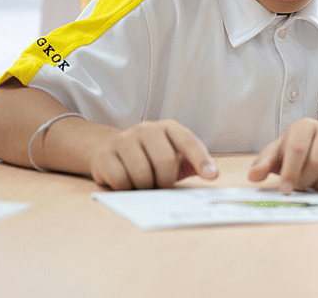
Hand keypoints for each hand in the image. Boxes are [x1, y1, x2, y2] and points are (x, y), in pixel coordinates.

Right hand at [89, 120, 218, 189]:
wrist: (110, 149)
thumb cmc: (149, 157)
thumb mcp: (172, 157)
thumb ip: (190, 164)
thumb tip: (211, 174)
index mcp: (168, 127)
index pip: (188, 142)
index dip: (201, 159)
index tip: (212, 176)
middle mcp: (147, 129)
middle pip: (165, 161)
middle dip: (166, 181)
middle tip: (161, 186)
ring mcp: (124, 139)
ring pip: (142, 173)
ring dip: (145, 187)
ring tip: (142, 184)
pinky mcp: (105, 154)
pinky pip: (120, 180)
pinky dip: (125, 189)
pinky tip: (125, 184)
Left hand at [248, 119, 317, 192]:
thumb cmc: (302, 149)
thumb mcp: (281, 151)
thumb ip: (265, 162)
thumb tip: (253, 176)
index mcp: (304, 126)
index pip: (296, 148)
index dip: (290, 171)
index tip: (284, 189)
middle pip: (314, 163)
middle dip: (304, 180)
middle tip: (300, 183)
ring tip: (314, 179)